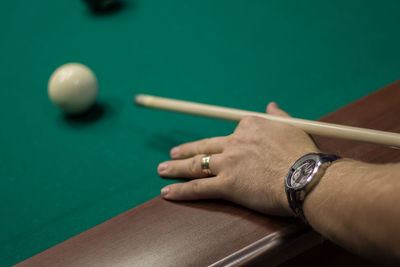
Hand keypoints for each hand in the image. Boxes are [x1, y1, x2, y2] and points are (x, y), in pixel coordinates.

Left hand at [157, 103, 318, 215]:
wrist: (306, 177)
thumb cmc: (304, 155)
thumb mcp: (293, 127)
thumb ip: (278, 116)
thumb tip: (271, 104)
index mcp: (251, 126)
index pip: (230, 132)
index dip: (222, 142)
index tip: (215, 146)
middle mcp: (235, 141)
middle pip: (204, 146)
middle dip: (186, 150)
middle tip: (173, 154)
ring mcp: (228, 162)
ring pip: (196, 164)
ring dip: (176, 168)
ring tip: (162, 169)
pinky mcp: (227, 184)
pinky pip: (198, 187)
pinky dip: (181, 191)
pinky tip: (167, 193)